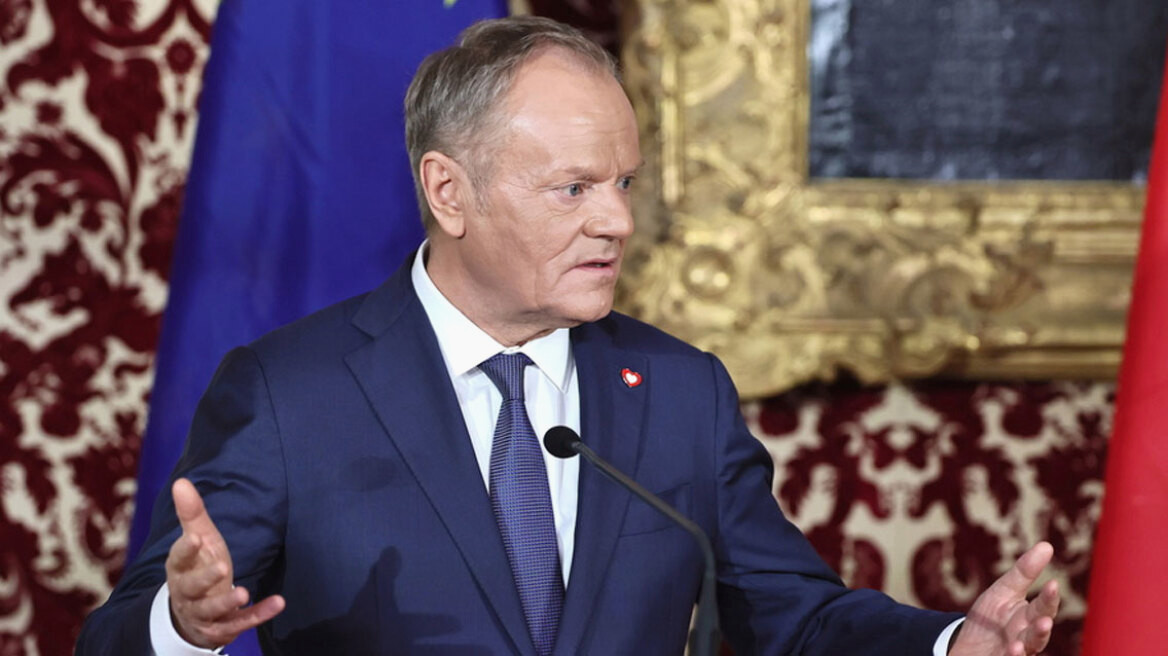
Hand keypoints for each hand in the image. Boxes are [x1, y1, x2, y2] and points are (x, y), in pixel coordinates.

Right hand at [165, 478, 284, 647]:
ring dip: (227, 602)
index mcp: (180, 569)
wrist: (191, 615)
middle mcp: (188, 593)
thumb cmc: (197, 567)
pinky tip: (278, 603)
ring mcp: (204, 613)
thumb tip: (181, 481)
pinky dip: (258, 614)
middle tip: (222, 567)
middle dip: (205, 579)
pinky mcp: (223, 627)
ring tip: (243, 592)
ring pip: (212, 610)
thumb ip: (191, 514)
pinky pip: (241, 622)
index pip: (178, 559)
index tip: (196, 538)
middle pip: (192, 587)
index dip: (185, 549)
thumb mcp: (197, 540)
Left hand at [949, 541, 1059, 655]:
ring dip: (1028, 645)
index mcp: (1029, 616)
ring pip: (1029, 649)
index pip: (1043, 606)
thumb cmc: (990, 619)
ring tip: (1022, 642)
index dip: (1048, 597)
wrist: (968, 647)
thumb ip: (1024, 572)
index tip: (1052, 584)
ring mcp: (1017, 651)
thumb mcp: (1003, 592)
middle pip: (1038, 631)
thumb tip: (1047, 545)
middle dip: (1041, 627)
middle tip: (1044, 620)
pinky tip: (1013, 650)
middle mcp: (1027, 636)